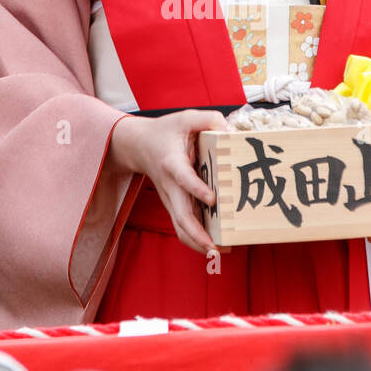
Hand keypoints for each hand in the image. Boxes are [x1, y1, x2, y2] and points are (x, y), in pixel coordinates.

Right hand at [108, 110, 229, 254]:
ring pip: (180, 227)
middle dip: (197, 234)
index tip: (212, 198)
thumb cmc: (166, 131)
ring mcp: (170, 198)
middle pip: (180, 215)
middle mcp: (170, 185)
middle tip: (216, 247)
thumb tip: (232, 134)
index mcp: (172, 162)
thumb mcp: (187, 117)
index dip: (196, 188)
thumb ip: (211, 120)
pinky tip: (214, 247)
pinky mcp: (173, 204)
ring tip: (219, 253)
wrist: (138, 145)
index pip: (183, 178)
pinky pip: (182, 226)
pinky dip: (195, 240)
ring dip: (197, 243)